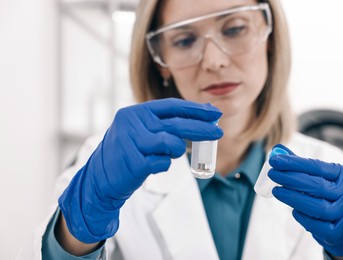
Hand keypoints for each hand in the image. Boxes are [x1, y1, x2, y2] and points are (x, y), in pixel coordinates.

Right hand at [59, 98, 222, 242]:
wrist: (99, 178)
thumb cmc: (127, 152)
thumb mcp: (142, 131)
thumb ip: (166, 124)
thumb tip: (203, 115)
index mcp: (135, 112)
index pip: (172, 107)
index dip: (196, 110)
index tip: (215, 112)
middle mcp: (132, 123)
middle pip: (176, 124)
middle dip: (201, 128)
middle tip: (218, 132)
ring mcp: (131, 143)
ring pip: (171, 144)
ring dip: (175, 151)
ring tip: (163, 155)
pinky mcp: (133, 163)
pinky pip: (163, 163)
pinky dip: (162, 165)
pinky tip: (150, 165)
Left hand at [268, 144, 342, 256]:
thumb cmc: (328, 195)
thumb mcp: (321, 177)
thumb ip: (300, 165)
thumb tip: (277, 150)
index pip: (317, 166)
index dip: (294, 163)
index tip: (274, 160)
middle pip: (317, 186)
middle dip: (291, 179)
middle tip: (272, 174)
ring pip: (317, 207)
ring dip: (293, 198)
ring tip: (277, 191)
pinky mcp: (338, 233)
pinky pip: (316, 225)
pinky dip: (302, 217)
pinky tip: (294, 210)